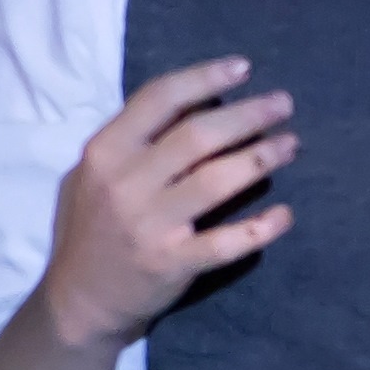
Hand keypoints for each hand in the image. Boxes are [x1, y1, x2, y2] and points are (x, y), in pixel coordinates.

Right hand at [29, 58, 295, 351]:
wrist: (78, 301)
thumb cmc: (91, 227)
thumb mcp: (94, 174)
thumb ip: (135, 139)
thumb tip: (198, 101)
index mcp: (105, 152)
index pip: (160, 98)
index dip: (205, 78)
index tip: (243, 68)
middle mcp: (126, 184)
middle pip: (198, 135)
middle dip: (248, 114)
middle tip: (283, 104)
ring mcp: (150, 225)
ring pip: (218, 180)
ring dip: (261, 158)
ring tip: (291, 144)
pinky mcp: (173, 263)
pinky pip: (227, 242)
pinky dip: (261, 227)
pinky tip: (285, 214)